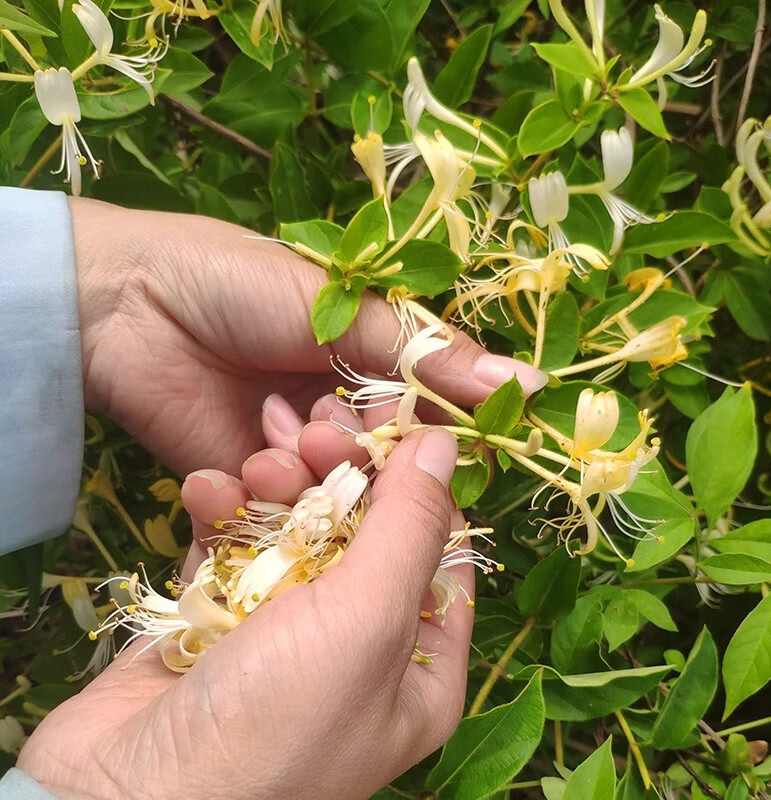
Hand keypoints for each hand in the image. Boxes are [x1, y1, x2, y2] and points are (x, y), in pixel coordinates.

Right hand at [18, 421, 473, 799]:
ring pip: (296, 531)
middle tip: (314, 428)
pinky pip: (233, 548)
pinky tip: (206, 489)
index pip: (439, 552)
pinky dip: (223, 513)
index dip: (419, 482)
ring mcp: (284, 634)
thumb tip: (445, 445)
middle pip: (364, 533)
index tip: (389, 421)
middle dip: (340, 474)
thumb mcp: (367, 620)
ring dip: (277, 486)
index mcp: (419, 667)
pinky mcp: (217, 619)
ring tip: (257, 462)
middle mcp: (358, 650)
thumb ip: (408, 525)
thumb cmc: (276, 722)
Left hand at [70, 197, 546, 476]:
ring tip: (280, 431)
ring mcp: (296, 452)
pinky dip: (274, 493)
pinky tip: (251, 460)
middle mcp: (342, 412)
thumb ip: (429, 354)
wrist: (123, 305)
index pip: (432, 414)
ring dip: (317, 469)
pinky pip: (284, 510)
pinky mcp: (250, 485)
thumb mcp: (343, 308)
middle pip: (387, 462)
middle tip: (329, 423)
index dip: (439, 432)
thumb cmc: (238, 283)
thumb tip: (529, 382)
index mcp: (374, 362)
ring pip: (339, 491)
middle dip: (365, 451)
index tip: (443, 443)